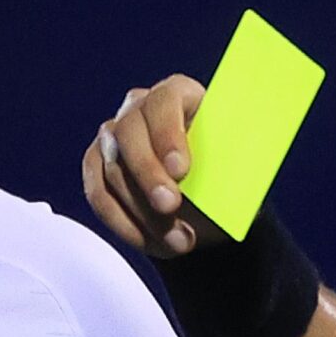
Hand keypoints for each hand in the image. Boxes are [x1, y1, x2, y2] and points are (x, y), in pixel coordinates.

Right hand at [83, 76, 213, 257]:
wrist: (209, 206)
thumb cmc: (225, 177)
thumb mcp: (238, 167)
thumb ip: (228, 163)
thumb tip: (224, 174)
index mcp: (179, 95)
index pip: (165, 101)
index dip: (168, 134)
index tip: (181, 170)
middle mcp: (139, 108)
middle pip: (129, 133)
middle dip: (148, 175)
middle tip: (170, 206)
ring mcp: (114, 137)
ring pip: (113, 171)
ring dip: (144, 212)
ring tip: (179, 240)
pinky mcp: (97, 167)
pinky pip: (99, 195)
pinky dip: (125, 224)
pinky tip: (152, 242)